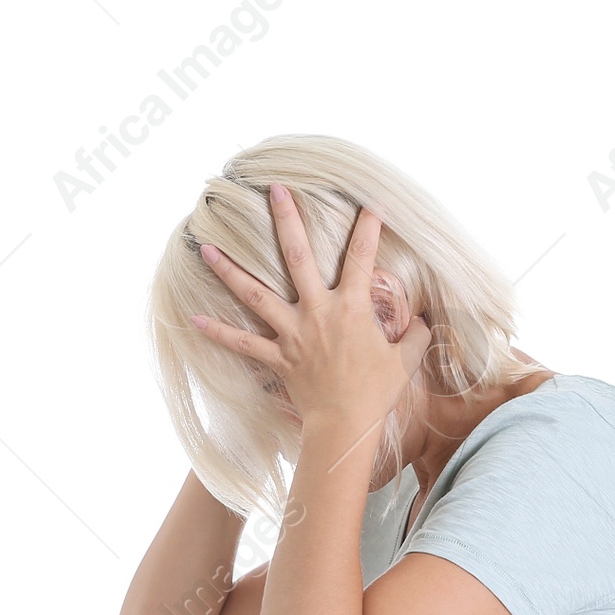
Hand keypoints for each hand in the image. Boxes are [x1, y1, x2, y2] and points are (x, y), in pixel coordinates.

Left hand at [190, 183, 428, 433]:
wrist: (345, 424)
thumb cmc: (376, 392)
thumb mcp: (405, 361)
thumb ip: (413, 335)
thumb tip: (419, 321)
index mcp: (352, 308)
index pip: (362, 259)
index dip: (369, 230)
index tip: (370, 205)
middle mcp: (317, 311)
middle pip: (298, 257)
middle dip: (287, 220)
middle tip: (275, 190)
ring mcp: (293, 333)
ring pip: (256, 294)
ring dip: (230, 270)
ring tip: (208, 248)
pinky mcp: (277, 356)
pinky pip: (242, 342)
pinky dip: (218, 332)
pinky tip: (194, 317)